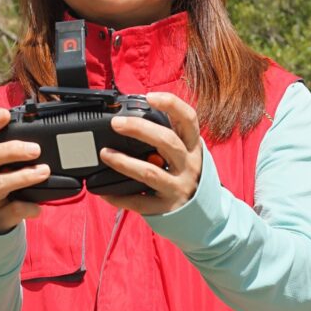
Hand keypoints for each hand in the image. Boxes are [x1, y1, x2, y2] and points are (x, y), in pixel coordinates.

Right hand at [0, 107, 49, 233]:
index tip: (5, 114)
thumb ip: (12, 146)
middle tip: (35, 149)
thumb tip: (40, 125)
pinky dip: (25, 207)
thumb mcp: (0, 163)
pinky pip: (10, 211)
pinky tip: (38, 207)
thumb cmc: (1, 181)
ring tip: (44, 171)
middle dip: (11, 150)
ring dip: (22, 177)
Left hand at [96, 91, 202, 216]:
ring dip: (125, 162)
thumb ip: (168, 132)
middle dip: (140, 129)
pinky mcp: (167, 208)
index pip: (188, 119)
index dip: (171, 104)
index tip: (150, 96)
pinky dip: (120, 196)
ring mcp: (178, 187)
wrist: (206, 214)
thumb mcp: (186, 151)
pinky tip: (104, 191)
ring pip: (151, 173)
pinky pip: (140, 202)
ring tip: (105, 154)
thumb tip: (134, 111)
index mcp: (192, 146)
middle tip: (116, 123)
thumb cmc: (186, 172)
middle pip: (167, 141)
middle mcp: (189, 165)